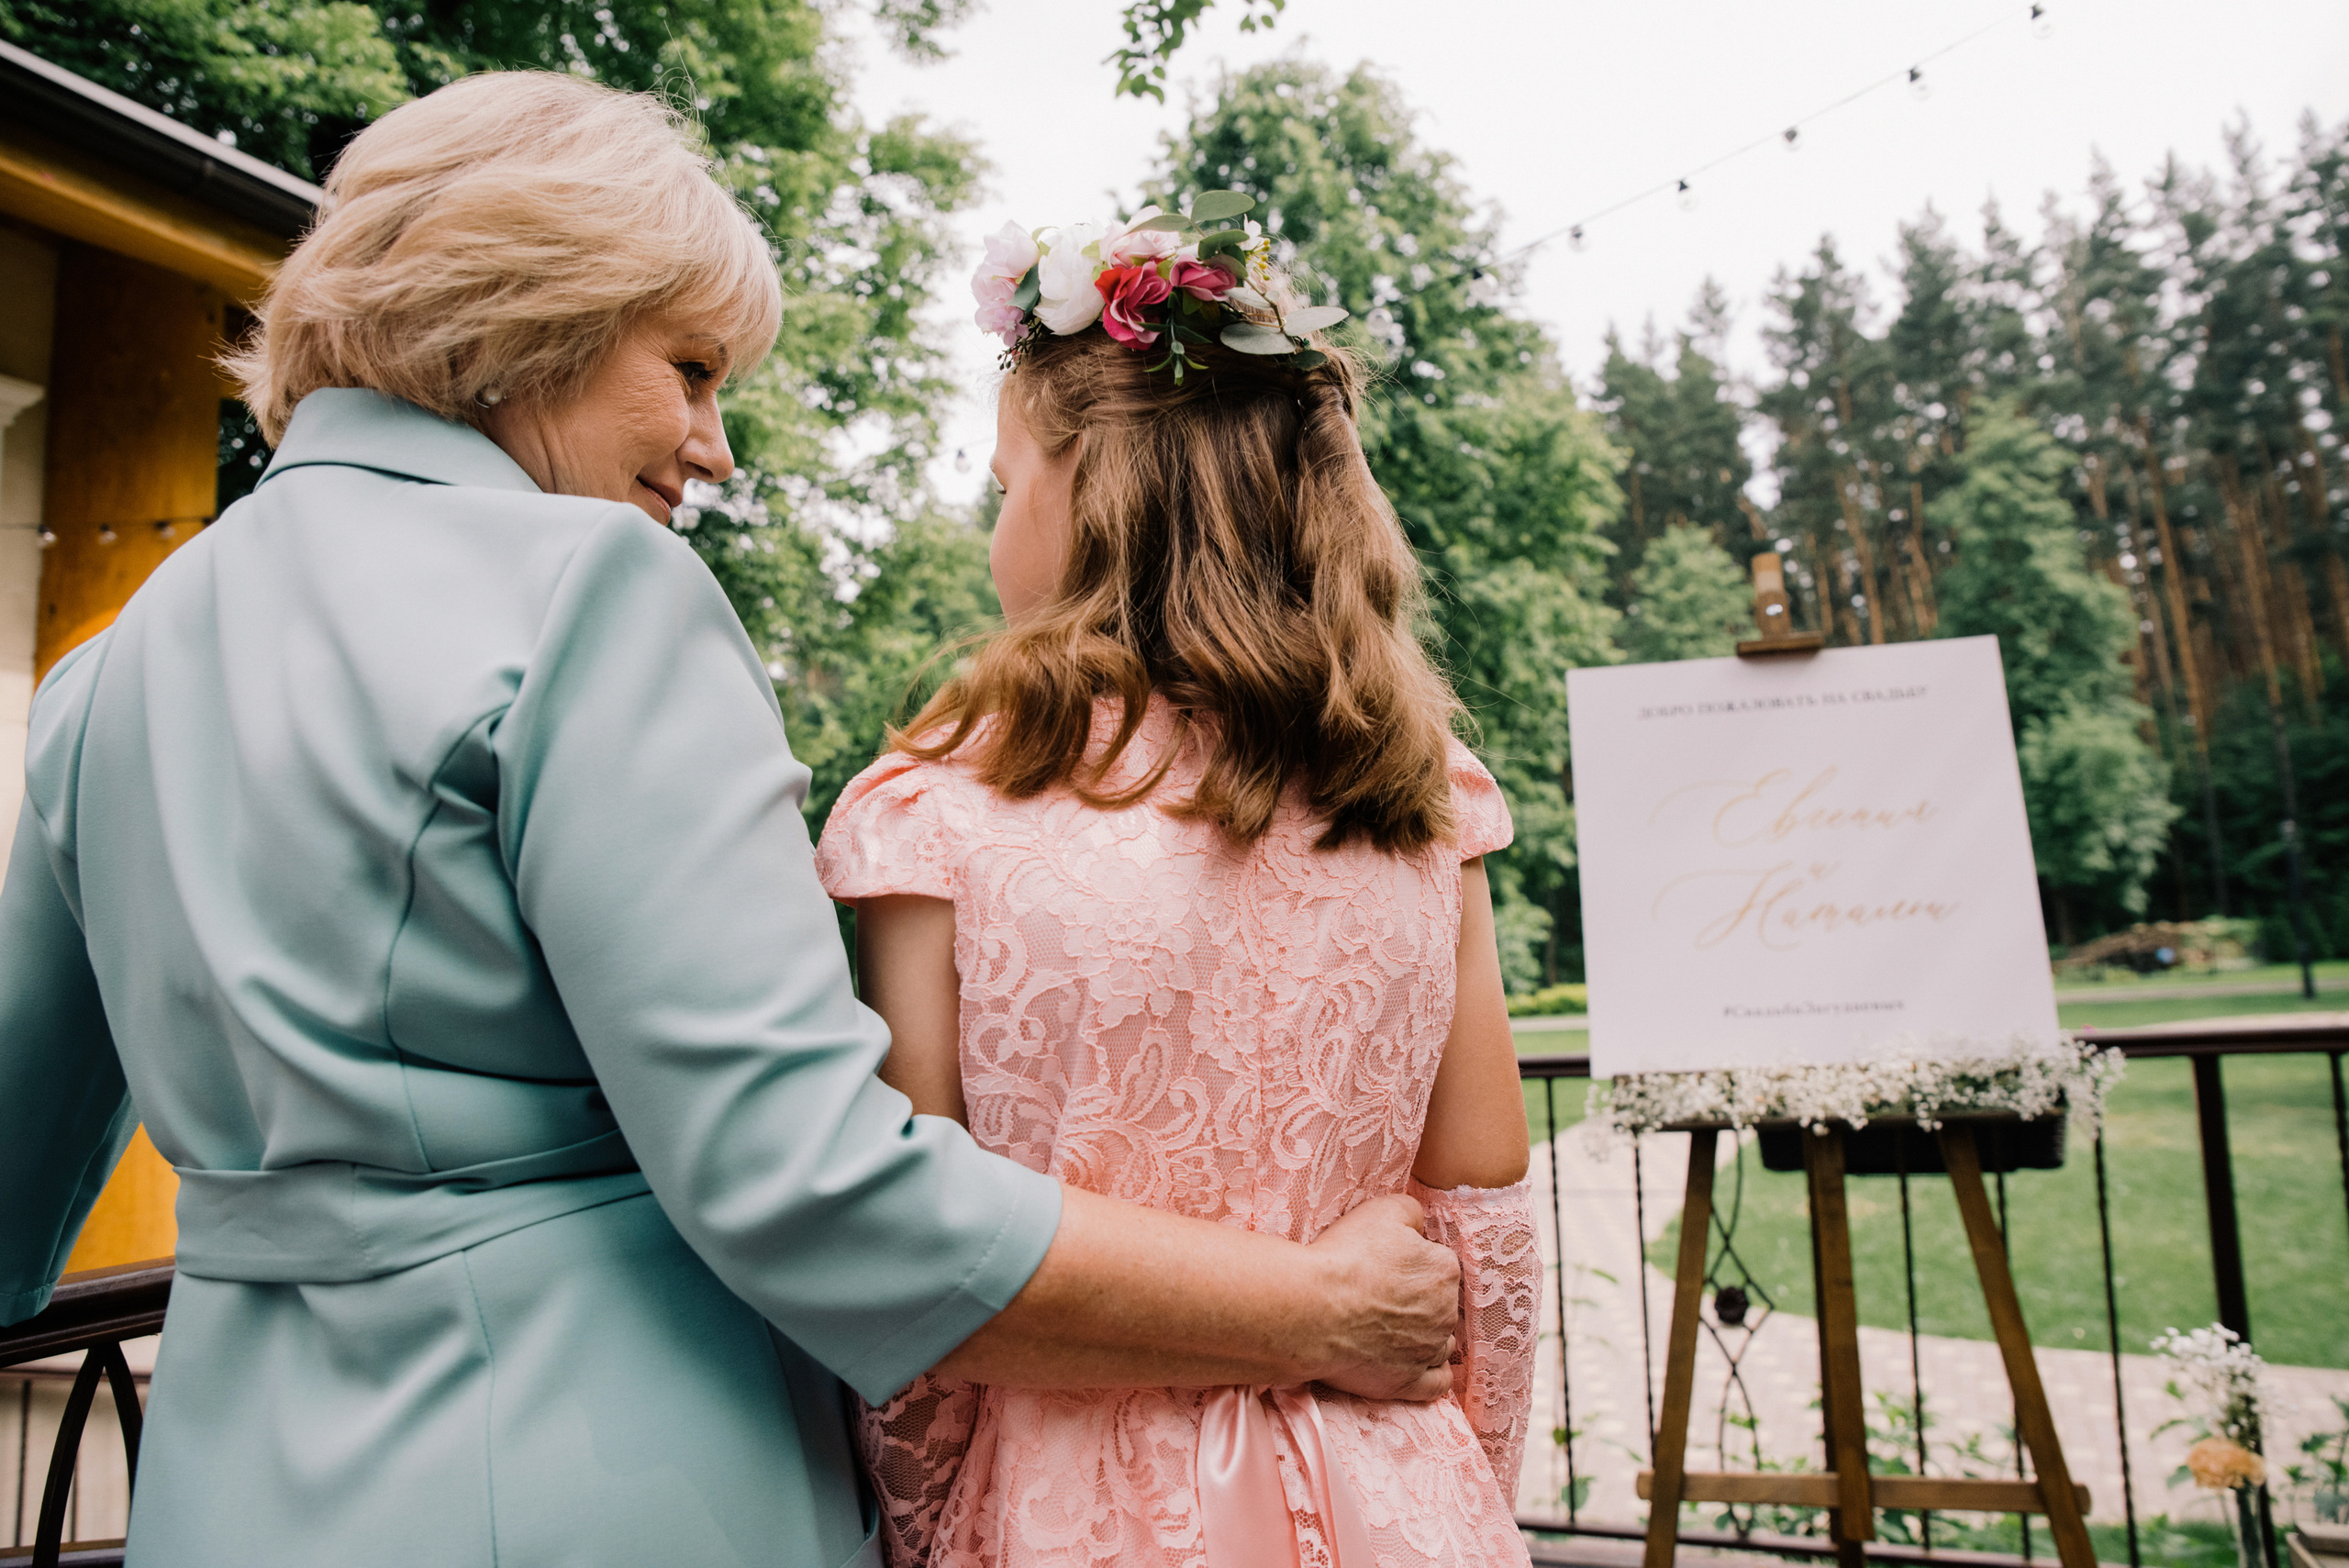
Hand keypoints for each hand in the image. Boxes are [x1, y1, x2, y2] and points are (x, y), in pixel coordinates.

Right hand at [1305, 1193, 1461, 1402]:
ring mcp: (1428, 1351)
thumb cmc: (1345, 1257)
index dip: (1411, 1263)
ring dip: (1425, 1335)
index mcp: (1444, 1270)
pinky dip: (1432, 1374)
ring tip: (1392, 1330)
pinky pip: (1436, 1383)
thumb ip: (1411, 1212)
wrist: (1312, 1309)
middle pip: (1439, 1303)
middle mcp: (1445, 1312)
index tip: (1385, 1265)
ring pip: (1439, 1341)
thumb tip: (1419, 1224)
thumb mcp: (1383, 1210)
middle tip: (1379, 1295)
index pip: (1437, 1264)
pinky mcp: (1408, 1383)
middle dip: (1417, 1299)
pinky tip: (1419, 1366)